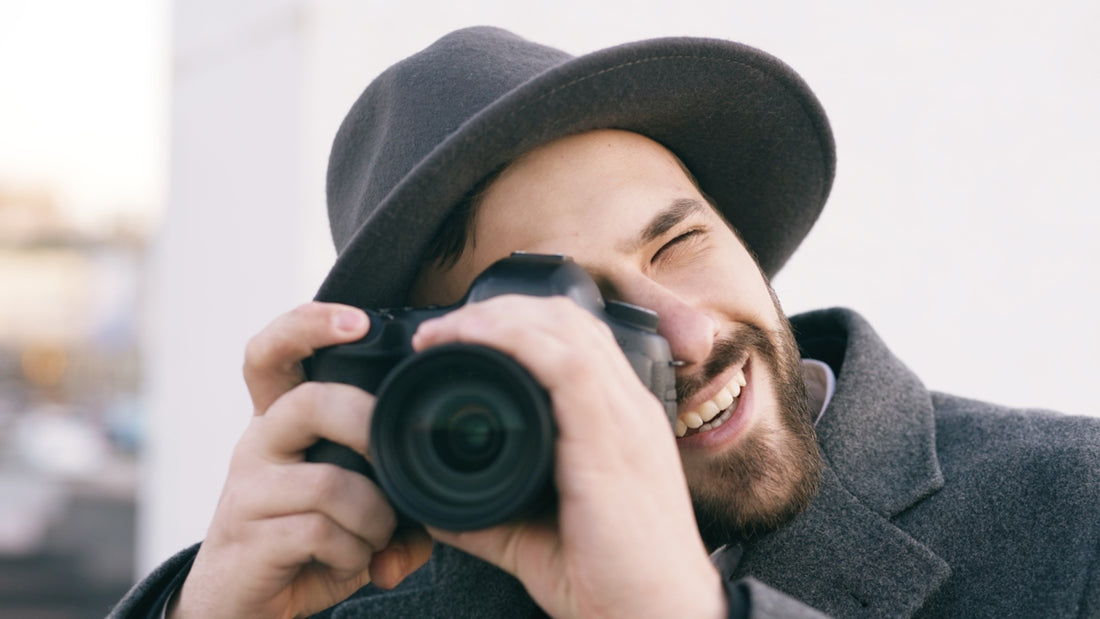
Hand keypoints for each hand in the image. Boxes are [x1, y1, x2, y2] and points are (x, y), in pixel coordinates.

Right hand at [169, 303, 432, 618]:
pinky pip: (323, 532)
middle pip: (309, 403)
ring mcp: (248, 488)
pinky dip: (354, 553)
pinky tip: (353, 562)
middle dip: (366, 427)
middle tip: (390, 461)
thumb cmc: (304, 542)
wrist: (240, 605)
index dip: (309, 325)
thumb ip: (395, 493)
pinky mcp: (249, 534)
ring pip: (331, 483)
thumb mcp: (352, 507)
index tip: (359, 322)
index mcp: (281, 421)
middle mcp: (259, 443)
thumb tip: (439, 505)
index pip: (272, 353)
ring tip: (376, 537)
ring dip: (374, 518)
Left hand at [412, 295, 726, 618]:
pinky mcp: (613, 441)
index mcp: (618, 421)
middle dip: (500, 309)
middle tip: (442, 329)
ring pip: (566, 328)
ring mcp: (626, 420)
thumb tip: (434, 504)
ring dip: (499, 317)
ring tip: (447, 331)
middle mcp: (628, 409)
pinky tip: (472, 341)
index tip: (456, 339)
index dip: (516, 322)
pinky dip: (514, 341)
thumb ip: (489, 512)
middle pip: (568, 319)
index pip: (575, 338)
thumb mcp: (533, 535)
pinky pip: (567, 365)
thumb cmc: (609, 581)